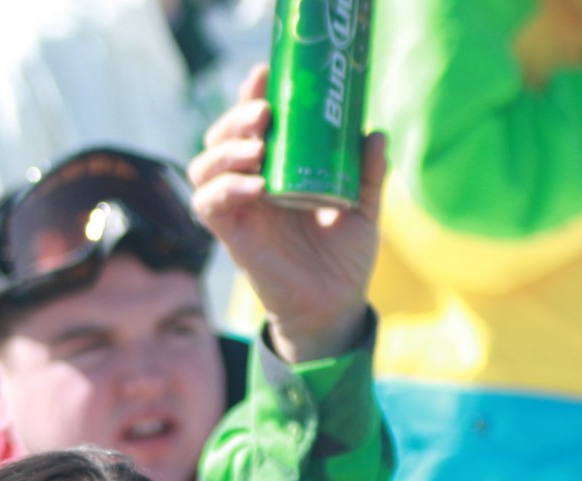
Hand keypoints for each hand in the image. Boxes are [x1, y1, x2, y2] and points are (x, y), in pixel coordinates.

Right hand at [187, 65, 381, 362]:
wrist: (337, 306)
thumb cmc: (344, 259)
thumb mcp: (364, 210)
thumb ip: (368, 175)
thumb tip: (376, 132)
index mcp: (275, 169)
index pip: (252, 124)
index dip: (252, 95)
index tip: (266, 74)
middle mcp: (250, 183)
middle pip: (222, 137)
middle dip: (236, 118)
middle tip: (265, 114)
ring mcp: (237, 208)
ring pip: (205, 164)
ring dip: (226, 150)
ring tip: (258, 149)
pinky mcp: (230, 234)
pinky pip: (209, 203)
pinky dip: (227, 189)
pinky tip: (256, 186)